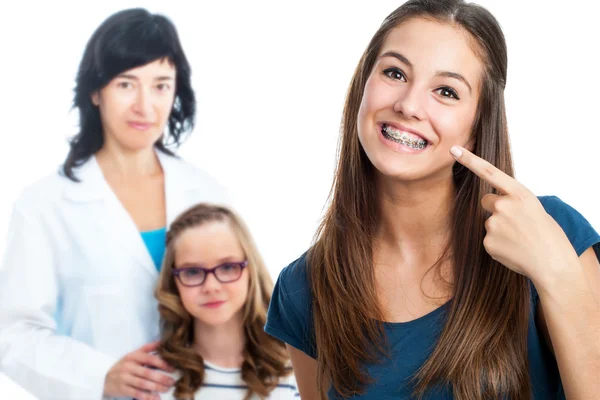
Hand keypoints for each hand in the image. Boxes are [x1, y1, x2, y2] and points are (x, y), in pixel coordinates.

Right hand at [103, 341, 175, 399]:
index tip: (173, 369)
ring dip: (156, 388)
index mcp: (133, 356)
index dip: (162, 364)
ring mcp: (124, 378)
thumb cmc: (123, 365)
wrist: (103, 376)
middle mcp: (129, 367)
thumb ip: (148, 348)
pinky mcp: (122, 389)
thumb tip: (162, 341)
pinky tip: (155, 398)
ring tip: (166, 389)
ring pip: (143, 384)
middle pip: (148, 373)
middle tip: (172, 382)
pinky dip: (147, 396)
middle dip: (162, 378)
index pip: (150, 359)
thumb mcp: (133, 354)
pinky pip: (136, 393)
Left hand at [450, 145, 577, 282]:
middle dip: (495, 209)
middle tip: (515, 223)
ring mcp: (494, 224)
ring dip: (500, 230)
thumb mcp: (534, 208)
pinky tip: (513, 250)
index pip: (490, 172)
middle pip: (486, 201)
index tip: (454, 150)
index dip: (470, 160)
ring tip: (519, 240)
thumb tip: (493, 204)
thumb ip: (513, 201)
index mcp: (520, 194)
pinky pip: (489, 240)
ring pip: (489, 223)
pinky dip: (499, 245)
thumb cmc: (547, 235)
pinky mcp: (487, 242)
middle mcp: (504, 206)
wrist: (552, 263)